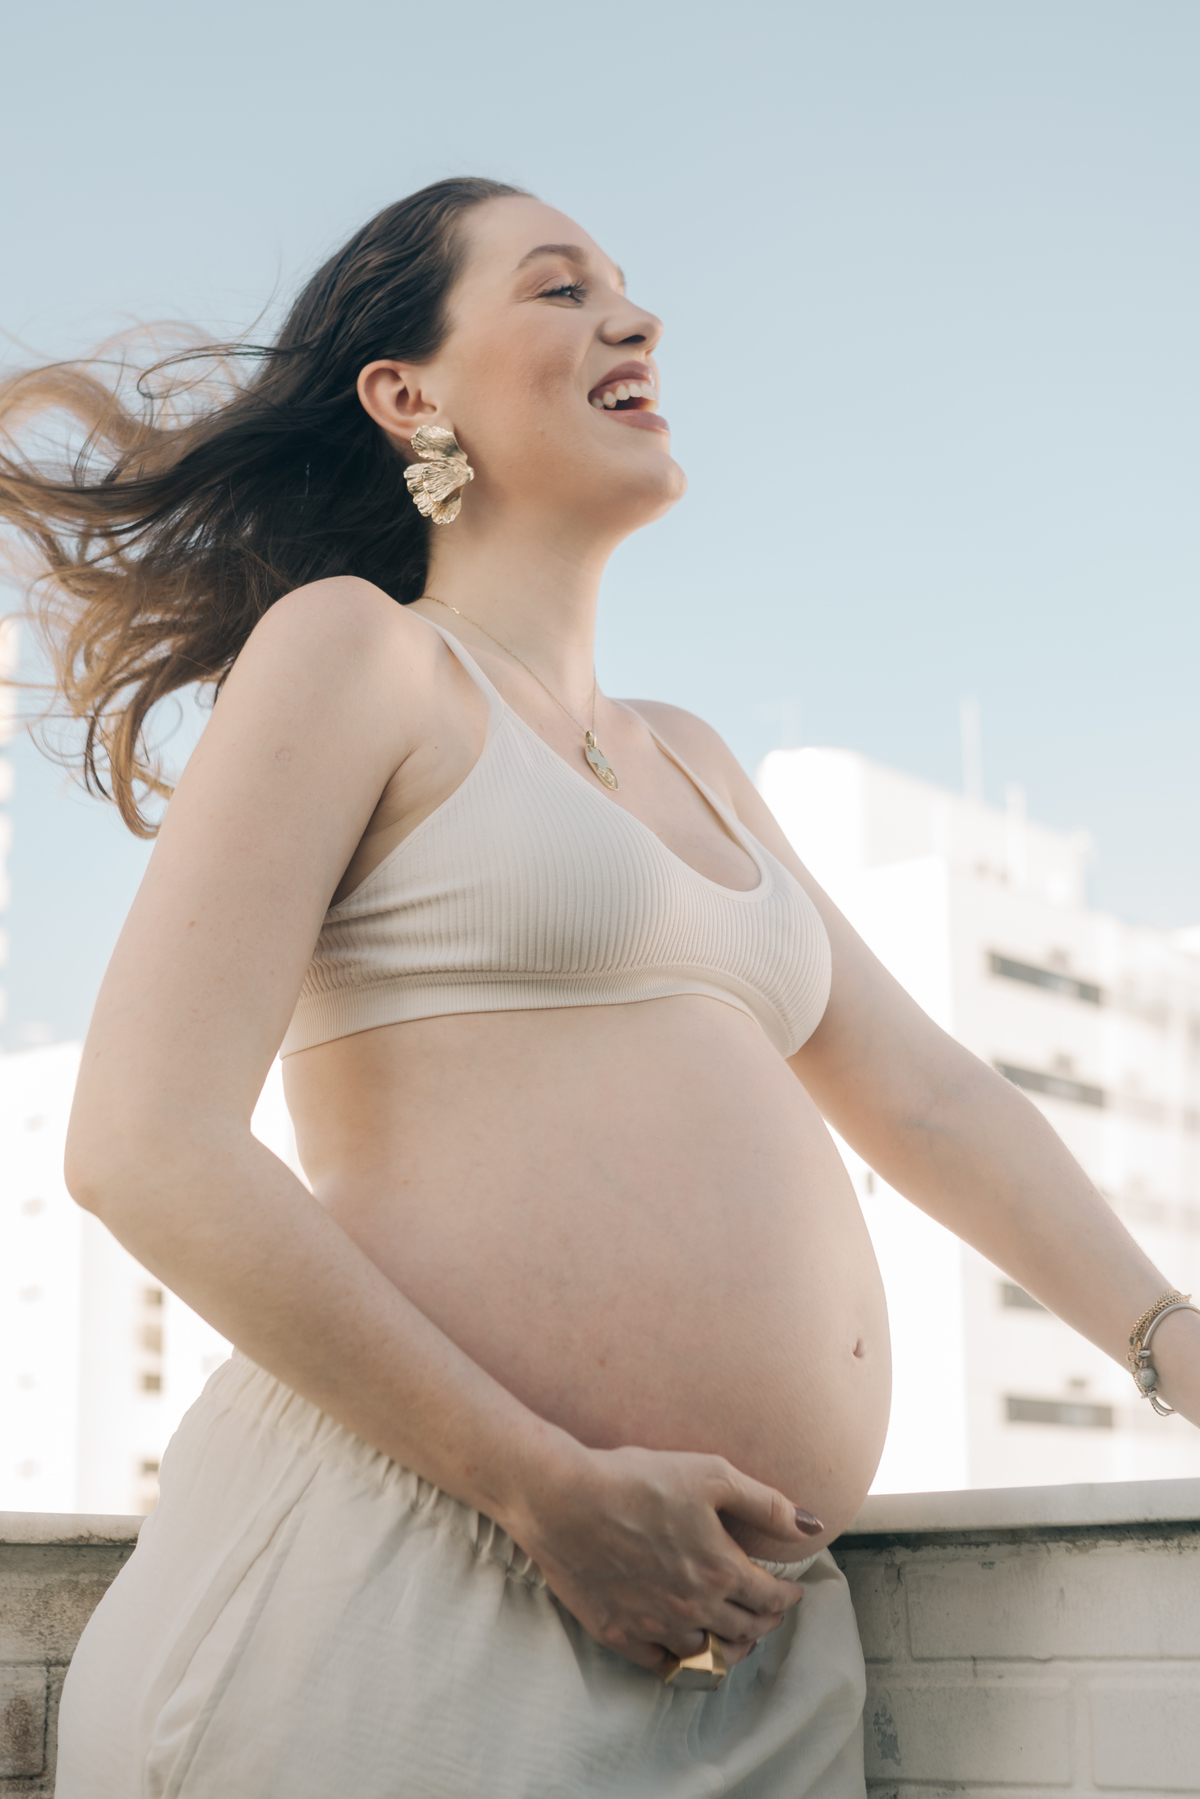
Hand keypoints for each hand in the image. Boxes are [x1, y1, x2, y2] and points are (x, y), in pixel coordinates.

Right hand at [507, 1443, 821, 1674]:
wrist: (563, 1498)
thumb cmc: (636, 1478)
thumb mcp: (710, 1474)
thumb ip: (765, 1502)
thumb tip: (813, 1523)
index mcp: (720, 1571)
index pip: (771, 1599)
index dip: (787, 1596)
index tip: (792, 1590)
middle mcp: (693, 1609)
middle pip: (745, 1632)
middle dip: (765, 1623)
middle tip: (768, 1612)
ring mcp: (655, 1626)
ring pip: (708, 1655)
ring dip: (729, 1646)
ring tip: (734, 1634)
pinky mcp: (618, 1634)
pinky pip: (662, 1664)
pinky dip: (681, 1659)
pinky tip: (684, 1646)